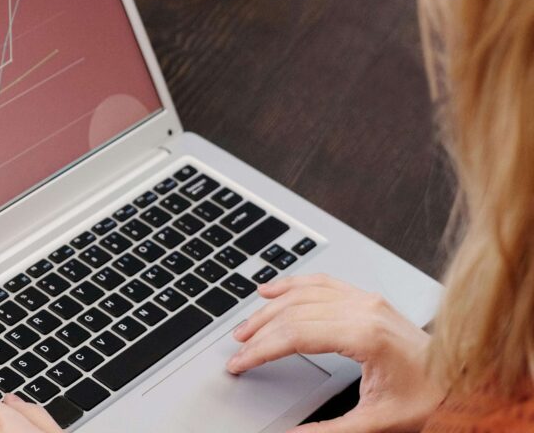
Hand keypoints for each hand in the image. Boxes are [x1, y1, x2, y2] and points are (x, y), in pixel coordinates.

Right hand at [229, 275, 445, 432]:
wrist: (464, 383)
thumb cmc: (431, 399)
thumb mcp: (378, 423)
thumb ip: (329, 431)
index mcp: (366, 336)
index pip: (296, 335)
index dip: (261, 350)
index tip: (240, 363)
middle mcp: (365, 311)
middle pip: (294, 313)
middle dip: (259, 331)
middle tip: (236, 349)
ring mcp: (367, 301)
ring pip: (304, 293)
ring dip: (270, 308)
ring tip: (246, 326)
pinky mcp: (369, 301)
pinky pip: (323, 283)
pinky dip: (293, 284)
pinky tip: (273, 289)